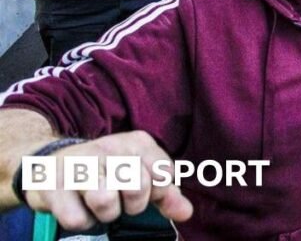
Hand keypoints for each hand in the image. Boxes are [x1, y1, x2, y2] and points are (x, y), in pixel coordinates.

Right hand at [23, 131, 192, 230]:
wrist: (51, 163)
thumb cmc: (105, 172)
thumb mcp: (140, 174)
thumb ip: (166, 194)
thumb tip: (186, 213)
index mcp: (137, 143)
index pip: (164, 175)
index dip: (158, 193)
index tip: (146, 192)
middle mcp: (109, 148)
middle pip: (137, 188)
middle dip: (132, 204)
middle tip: (120, 199)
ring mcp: (79, 165)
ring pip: (105, 202)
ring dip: (106, 213)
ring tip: (99, 204)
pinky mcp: (53, 186)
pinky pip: (77, 219)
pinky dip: (82, 221)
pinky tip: (78, 208)